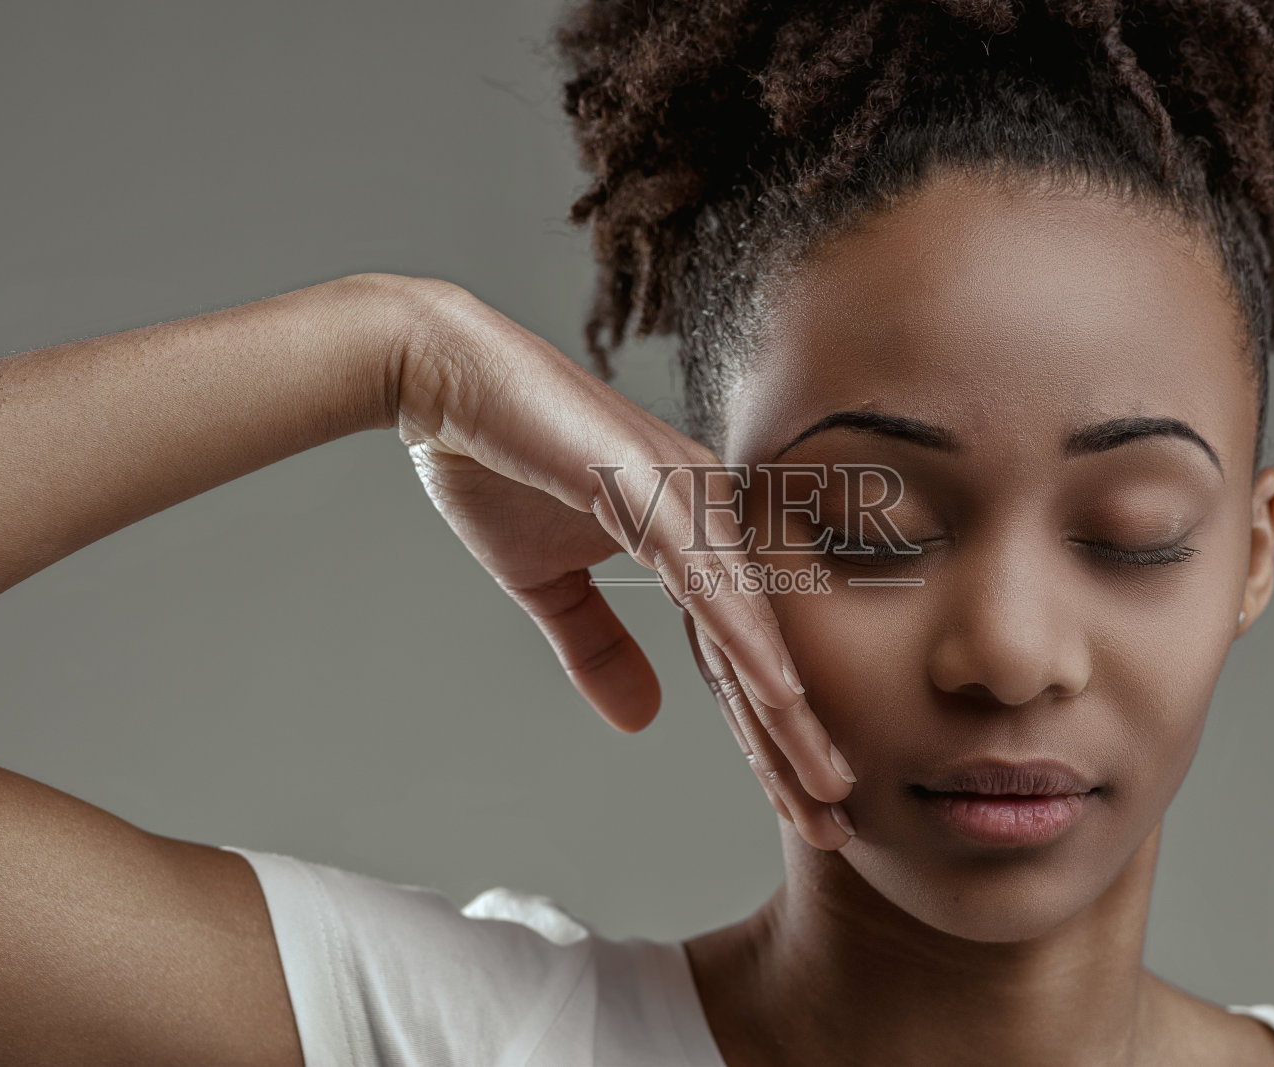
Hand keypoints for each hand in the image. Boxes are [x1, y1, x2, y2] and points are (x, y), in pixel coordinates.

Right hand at [392, 280, 855, 848]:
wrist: (440, 384)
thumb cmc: (493, 466)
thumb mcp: (545, 584)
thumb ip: (598, 646)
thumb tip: (642, 720)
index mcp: (691, 536)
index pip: (738, 654)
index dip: (766, 735)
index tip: (797, 800)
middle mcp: (708, 514)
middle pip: (761, 647)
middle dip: (796, 741)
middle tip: (834, 817)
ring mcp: (687, 494)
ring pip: (749, 622)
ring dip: (787, 709)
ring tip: (823, 781)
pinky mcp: (651, 483)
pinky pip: (709, 575)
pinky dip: (746, 637)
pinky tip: (780, 694)